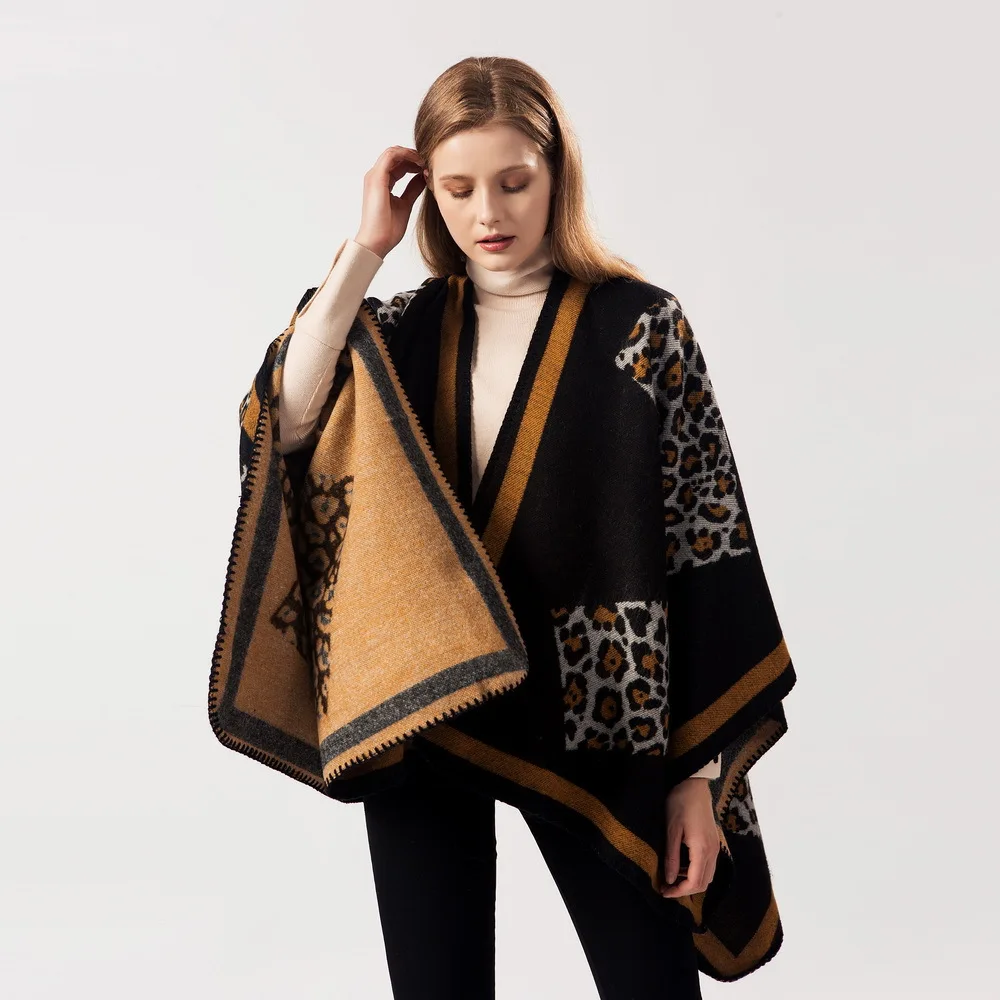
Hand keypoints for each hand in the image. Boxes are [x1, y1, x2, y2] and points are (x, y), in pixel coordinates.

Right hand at [355, 145, 425, 259]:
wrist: (377, 241)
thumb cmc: (387, 229)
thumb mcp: (405, 204)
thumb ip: (412, 189)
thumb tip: (423, 178)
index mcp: (381, 183)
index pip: (397, 164)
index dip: (413, 162)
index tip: (427, 168)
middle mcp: (375, 177)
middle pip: (395, 155)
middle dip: (412, 156)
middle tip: (428, 162)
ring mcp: (374, 177)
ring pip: (392, 152)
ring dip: (410, 154)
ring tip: (425, 162)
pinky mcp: (376, 179)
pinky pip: (391, 156)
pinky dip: (406, 155)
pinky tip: (419, 164)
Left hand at [660, 776, 719, 897]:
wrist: (694, 785)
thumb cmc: (680, 804)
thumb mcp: (671, 831)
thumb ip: (672, 857)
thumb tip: (670, 880)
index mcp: (702, 850)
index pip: (694, 883)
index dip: (679, 892)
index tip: (664, 892)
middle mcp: (713, 851)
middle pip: (704, 883)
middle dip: (685, 890)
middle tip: (667, 888)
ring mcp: (715, 846)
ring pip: (708, 876)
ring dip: (691, 881)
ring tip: (672, 877)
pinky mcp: (714, 841)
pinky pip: (708, 865)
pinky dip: (697, 871)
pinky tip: (682, 865)